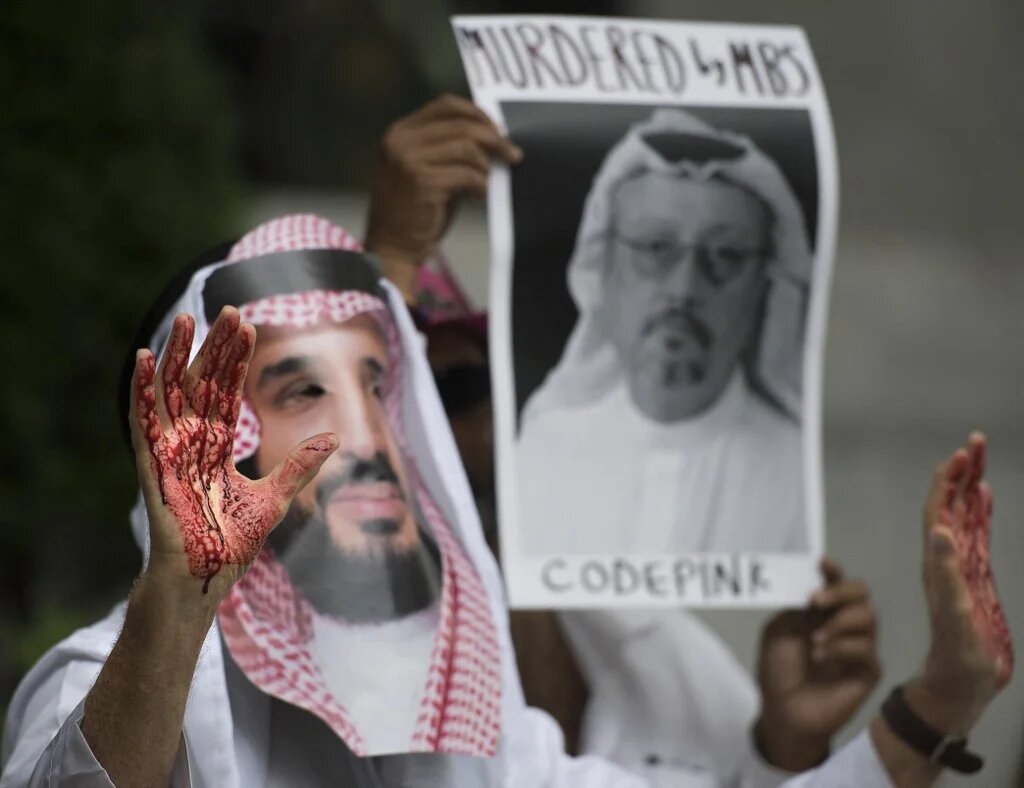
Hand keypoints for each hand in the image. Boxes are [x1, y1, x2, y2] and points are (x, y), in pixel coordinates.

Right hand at [129, 307, 336, 600]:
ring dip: (176, 356)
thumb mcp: (276, 497)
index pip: (227, 393)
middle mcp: (192, 442)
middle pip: (202, 384)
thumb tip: (333, 437)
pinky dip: (143, 389)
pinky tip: (146, 358)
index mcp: (216, 447)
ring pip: (172, 393)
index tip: (249, 327)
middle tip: (229, 311)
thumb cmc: (234, 545)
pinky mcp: (155, 466)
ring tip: (183, 320)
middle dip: (214, 348)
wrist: (210, 578)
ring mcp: (171, 451)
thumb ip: (300, 466)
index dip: (236, 361)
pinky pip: (144, 421)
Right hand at [364, 93, 521, 300]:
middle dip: (494, 139)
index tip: (498, 130)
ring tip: (488, 182)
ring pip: (467, 148)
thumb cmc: (414, 212)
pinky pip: (467, 175)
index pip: (445, 105)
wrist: (393, 248)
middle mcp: (401, 141)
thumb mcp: (425, 170)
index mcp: (400, 133)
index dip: (477, 114)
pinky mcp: (423, 182)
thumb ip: (448, 149)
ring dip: (486, 165)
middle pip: (461, 125)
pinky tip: (480, 197)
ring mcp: (409, 160)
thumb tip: (493, 137)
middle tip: (512, 155)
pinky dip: (481, 185)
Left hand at [754, 558, 880, 770]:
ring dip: (839, 622)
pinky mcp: (868, 671)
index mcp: (822, 612)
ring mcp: (859, 647)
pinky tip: (821, 658)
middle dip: (840, 591)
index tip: (821, 562)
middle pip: (861, 593)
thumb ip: (796, 607)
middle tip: (815, 601)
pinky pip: (867, 649)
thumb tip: (812, 582)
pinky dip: (841, 648)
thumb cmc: (778, 672)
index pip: (836, 583)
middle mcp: (844, 625)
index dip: (832, 571)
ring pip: (869, 617)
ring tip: (814, 639)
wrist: (784, 711)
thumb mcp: (779, 631)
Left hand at [905, 431, 1013, 731]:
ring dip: (969, 486)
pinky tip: (984, 497)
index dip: (945, 483)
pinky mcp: (975, 579)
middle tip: (975, 441)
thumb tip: (939, 531)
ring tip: (978, 456)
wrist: (960, 684)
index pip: (937, 511)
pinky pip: (976, 536)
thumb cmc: (956, 656)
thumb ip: (945, 574)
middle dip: (961, 473)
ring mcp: (961, 566)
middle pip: (950, 505)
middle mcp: (945, 558)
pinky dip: (980, 513)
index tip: (960, 454)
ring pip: (964, 515)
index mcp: (937, 563)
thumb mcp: (952, 615)